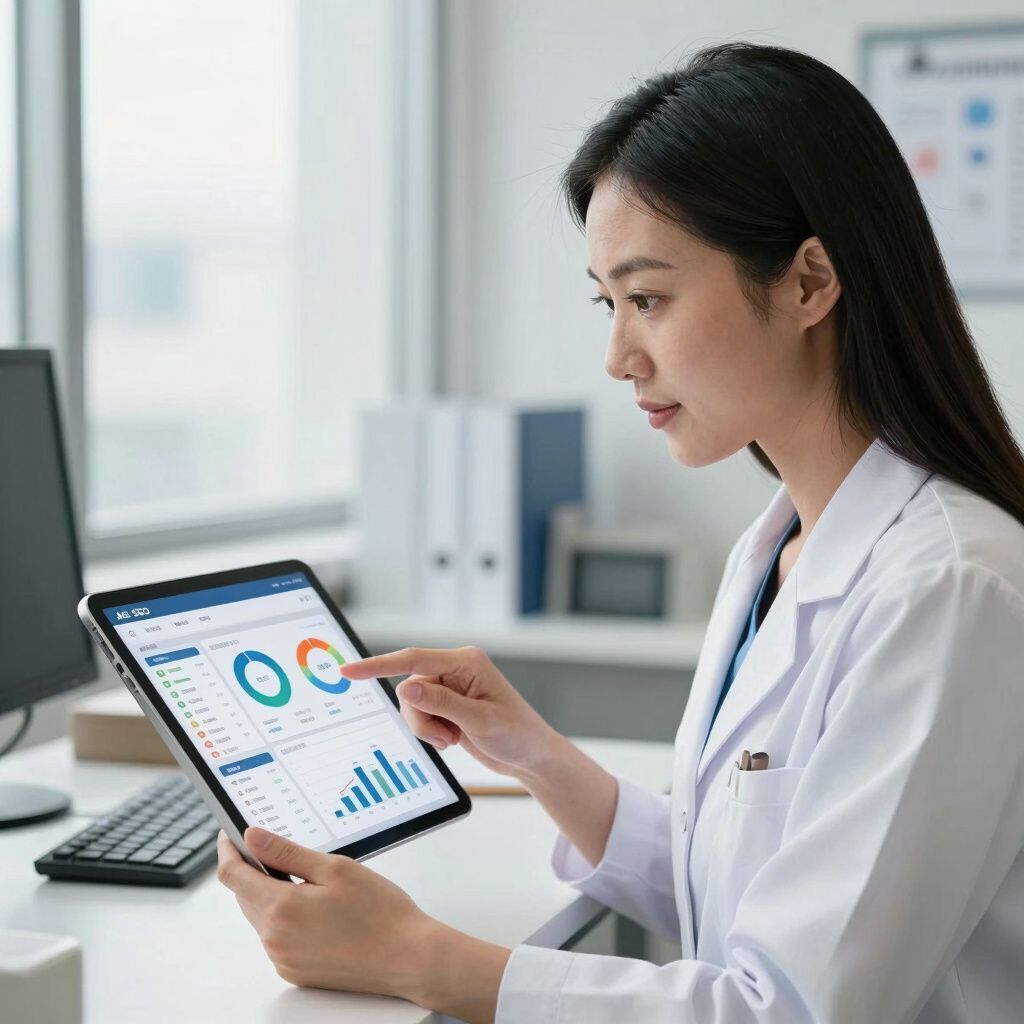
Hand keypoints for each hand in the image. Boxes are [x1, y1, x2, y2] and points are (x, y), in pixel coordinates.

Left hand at [217, 827, 509, 1021]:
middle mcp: (275, 939)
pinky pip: (277, 938)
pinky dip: (285, 918)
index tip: (229, 836)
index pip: (233, 877)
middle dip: (252, 871)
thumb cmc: (380, 912)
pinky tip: (315, 908)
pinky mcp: (296, 972)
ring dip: (271, 895)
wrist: (407, 958)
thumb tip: (252, 838)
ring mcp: (284, 959)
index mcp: (281, 908)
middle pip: (245, 897)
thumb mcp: (335, 868)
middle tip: (273, 849)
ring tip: (306, 879)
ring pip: (261, 918)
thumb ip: (287, 852)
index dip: (227, 852)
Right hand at [341, 646, 562, 779]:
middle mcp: (455, 669)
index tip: (348, 671)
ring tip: (452, 739)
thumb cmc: (516, 733)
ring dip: (426, 728)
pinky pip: (420, 716)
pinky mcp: (446, 705)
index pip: (413, 659)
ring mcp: (450, 688)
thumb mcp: (479, 721)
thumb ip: (441, 704)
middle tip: (446, 738)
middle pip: (410, 688)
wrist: (530, 756)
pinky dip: (430, 732)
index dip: (378, 665)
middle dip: (421, 718)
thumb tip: (405, 688)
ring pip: (412, 705)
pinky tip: (453, 738)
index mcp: (466, 662)